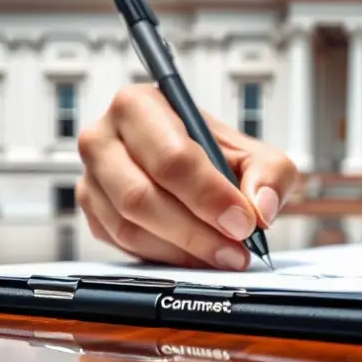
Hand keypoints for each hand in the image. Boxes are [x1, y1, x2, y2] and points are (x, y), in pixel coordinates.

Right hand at [76, 84, 298, 269]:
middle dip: (195, 230)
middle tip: (234, 248)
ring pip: (129, 225)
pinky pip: (122, 243)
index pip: (170, 157)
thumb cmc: (218, 154)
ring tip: (221, 255)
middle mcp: (104, 137)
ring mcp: (91, 177)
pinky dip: (163, 256)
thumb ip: (270, 175)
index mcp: (140, 105)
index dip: (209, 196)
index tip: (242, 222)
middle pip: (140, 195)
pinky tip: (194, 254)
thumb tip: (260, 208)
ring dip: (181, 249)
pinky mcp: (92, 211)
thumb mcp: (258, 155)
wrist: (196, 167)